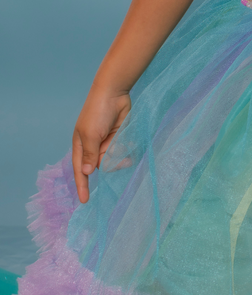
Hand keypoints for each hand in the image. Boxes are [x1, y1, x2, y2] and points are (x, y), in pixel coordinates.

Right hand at [72, 88, 131, 202]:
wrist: (114, 93)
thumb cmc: (97, 113)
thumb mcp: (90, 134)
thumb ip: (90, 154)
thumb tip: (86, 172)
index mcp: (81, 146)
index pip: (80, 170)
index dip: (82, 185)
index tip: (84, 201)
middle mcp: (93, 146)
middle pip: (101, 165)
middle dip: (109, 163)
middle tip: (116, 152)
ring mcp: (107, 142)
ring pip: (113, 159)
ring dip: (119, 156)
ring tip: (123, 145)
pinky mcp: (119, 137)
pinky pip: (122, 151)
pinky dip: (125, 150)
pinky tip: (128, 143)